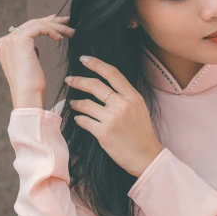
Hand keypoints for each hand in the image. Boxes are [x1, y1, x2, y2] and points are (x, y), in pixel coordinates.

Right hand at [0, 14, 75, 107]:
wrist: (28, 96)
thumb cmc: (32, 86)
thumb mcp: (29, 65)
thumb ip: (28, 53)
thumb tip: (36, 47)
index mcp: (4, 46)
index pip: (25, 29)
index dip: (44, 24)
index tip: (59, 25)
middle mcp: (4, 41)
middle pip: (31, 24)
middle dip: (51, 21)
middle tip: (67, 21)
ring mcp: (10, 40)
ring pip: (37, 24)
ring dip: (56, 26)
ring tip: (71, 32)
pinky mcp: (20, 40)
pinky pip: (39, 27)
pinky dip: (52, 30)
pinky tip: (60, 38)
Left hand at [66, 55, 164, 177]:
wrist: (147, 157)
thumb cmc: (142, 134)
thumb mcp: (139, 108)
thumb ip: (124, 96)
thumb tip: (104, 86)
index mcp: (133, 96)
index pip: (112, 73)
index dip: (96, 63)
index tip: (84, 59)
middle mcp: (122, 104)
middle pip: (94, 85)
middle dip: (78, 80)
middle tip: (69, 79)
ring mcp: (112, 118)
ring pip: (86, 104)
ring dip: (76, 103)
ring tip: (73, 103)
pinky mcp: (103, 133)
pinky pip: (84, 121)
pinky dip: (79, 119)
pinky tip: (79, 119)